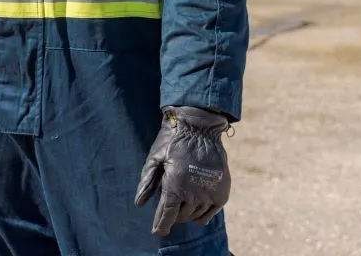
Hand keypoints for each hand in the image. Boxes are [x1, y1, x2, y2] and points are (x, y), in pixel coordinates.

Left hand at [134, 106, 231, 235]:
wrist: (199, 128)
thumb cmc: (172, 142)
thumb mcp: (154, 158)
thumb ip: (147, 182)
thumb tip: (139, 203)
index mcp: (174, 186)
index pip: (166, 216)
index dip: (160, 226)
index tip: (157, 232)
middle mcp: (193, 194)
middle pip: (180, 217)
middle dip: (172, 212)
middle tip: (170, 199)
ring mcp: (209, 194)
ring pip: (194, 216)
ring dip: (185, 212)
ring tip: (182, 197)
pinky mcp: (221, 193)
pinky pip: (208, 214)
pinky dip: (200, 214)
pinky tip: (195, 205)